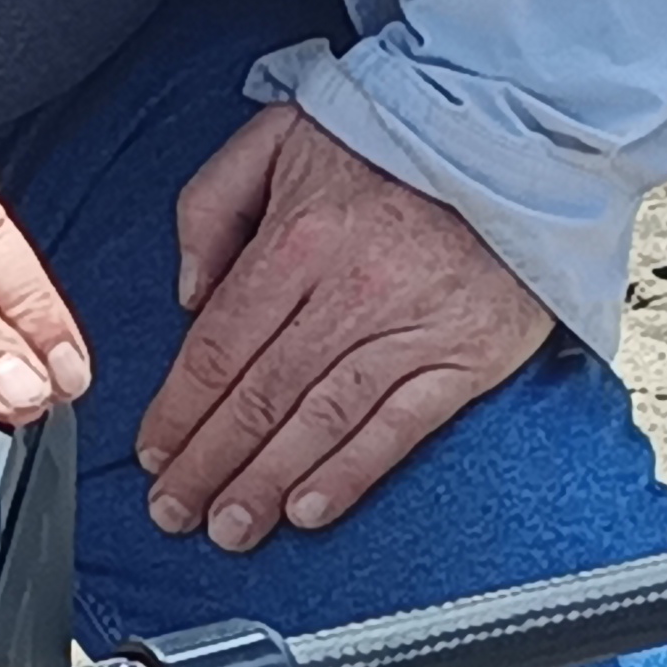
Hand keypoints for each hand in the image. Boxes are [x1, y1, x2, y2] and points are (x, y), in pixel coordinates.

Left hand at [140, 104, 543, 550]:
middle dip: (208, 463)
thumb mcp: (277, 137)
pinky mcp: (466, 356)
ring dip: (265, 484)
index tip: (152, 452)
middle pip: (261, 396)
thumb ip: (212, 205)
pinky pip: (398, 430)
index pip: (219, 345)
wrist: (514, 136)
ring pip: (320, 423)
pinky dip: (349, 475)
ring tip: (229, 529)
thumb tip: (188, 294)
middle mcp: (351, 291)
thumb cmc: (389, 139)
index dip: (179, 409)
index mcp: (299, 238)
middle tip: (172, 512)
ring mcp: (412, 329)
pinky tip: (307, 510)